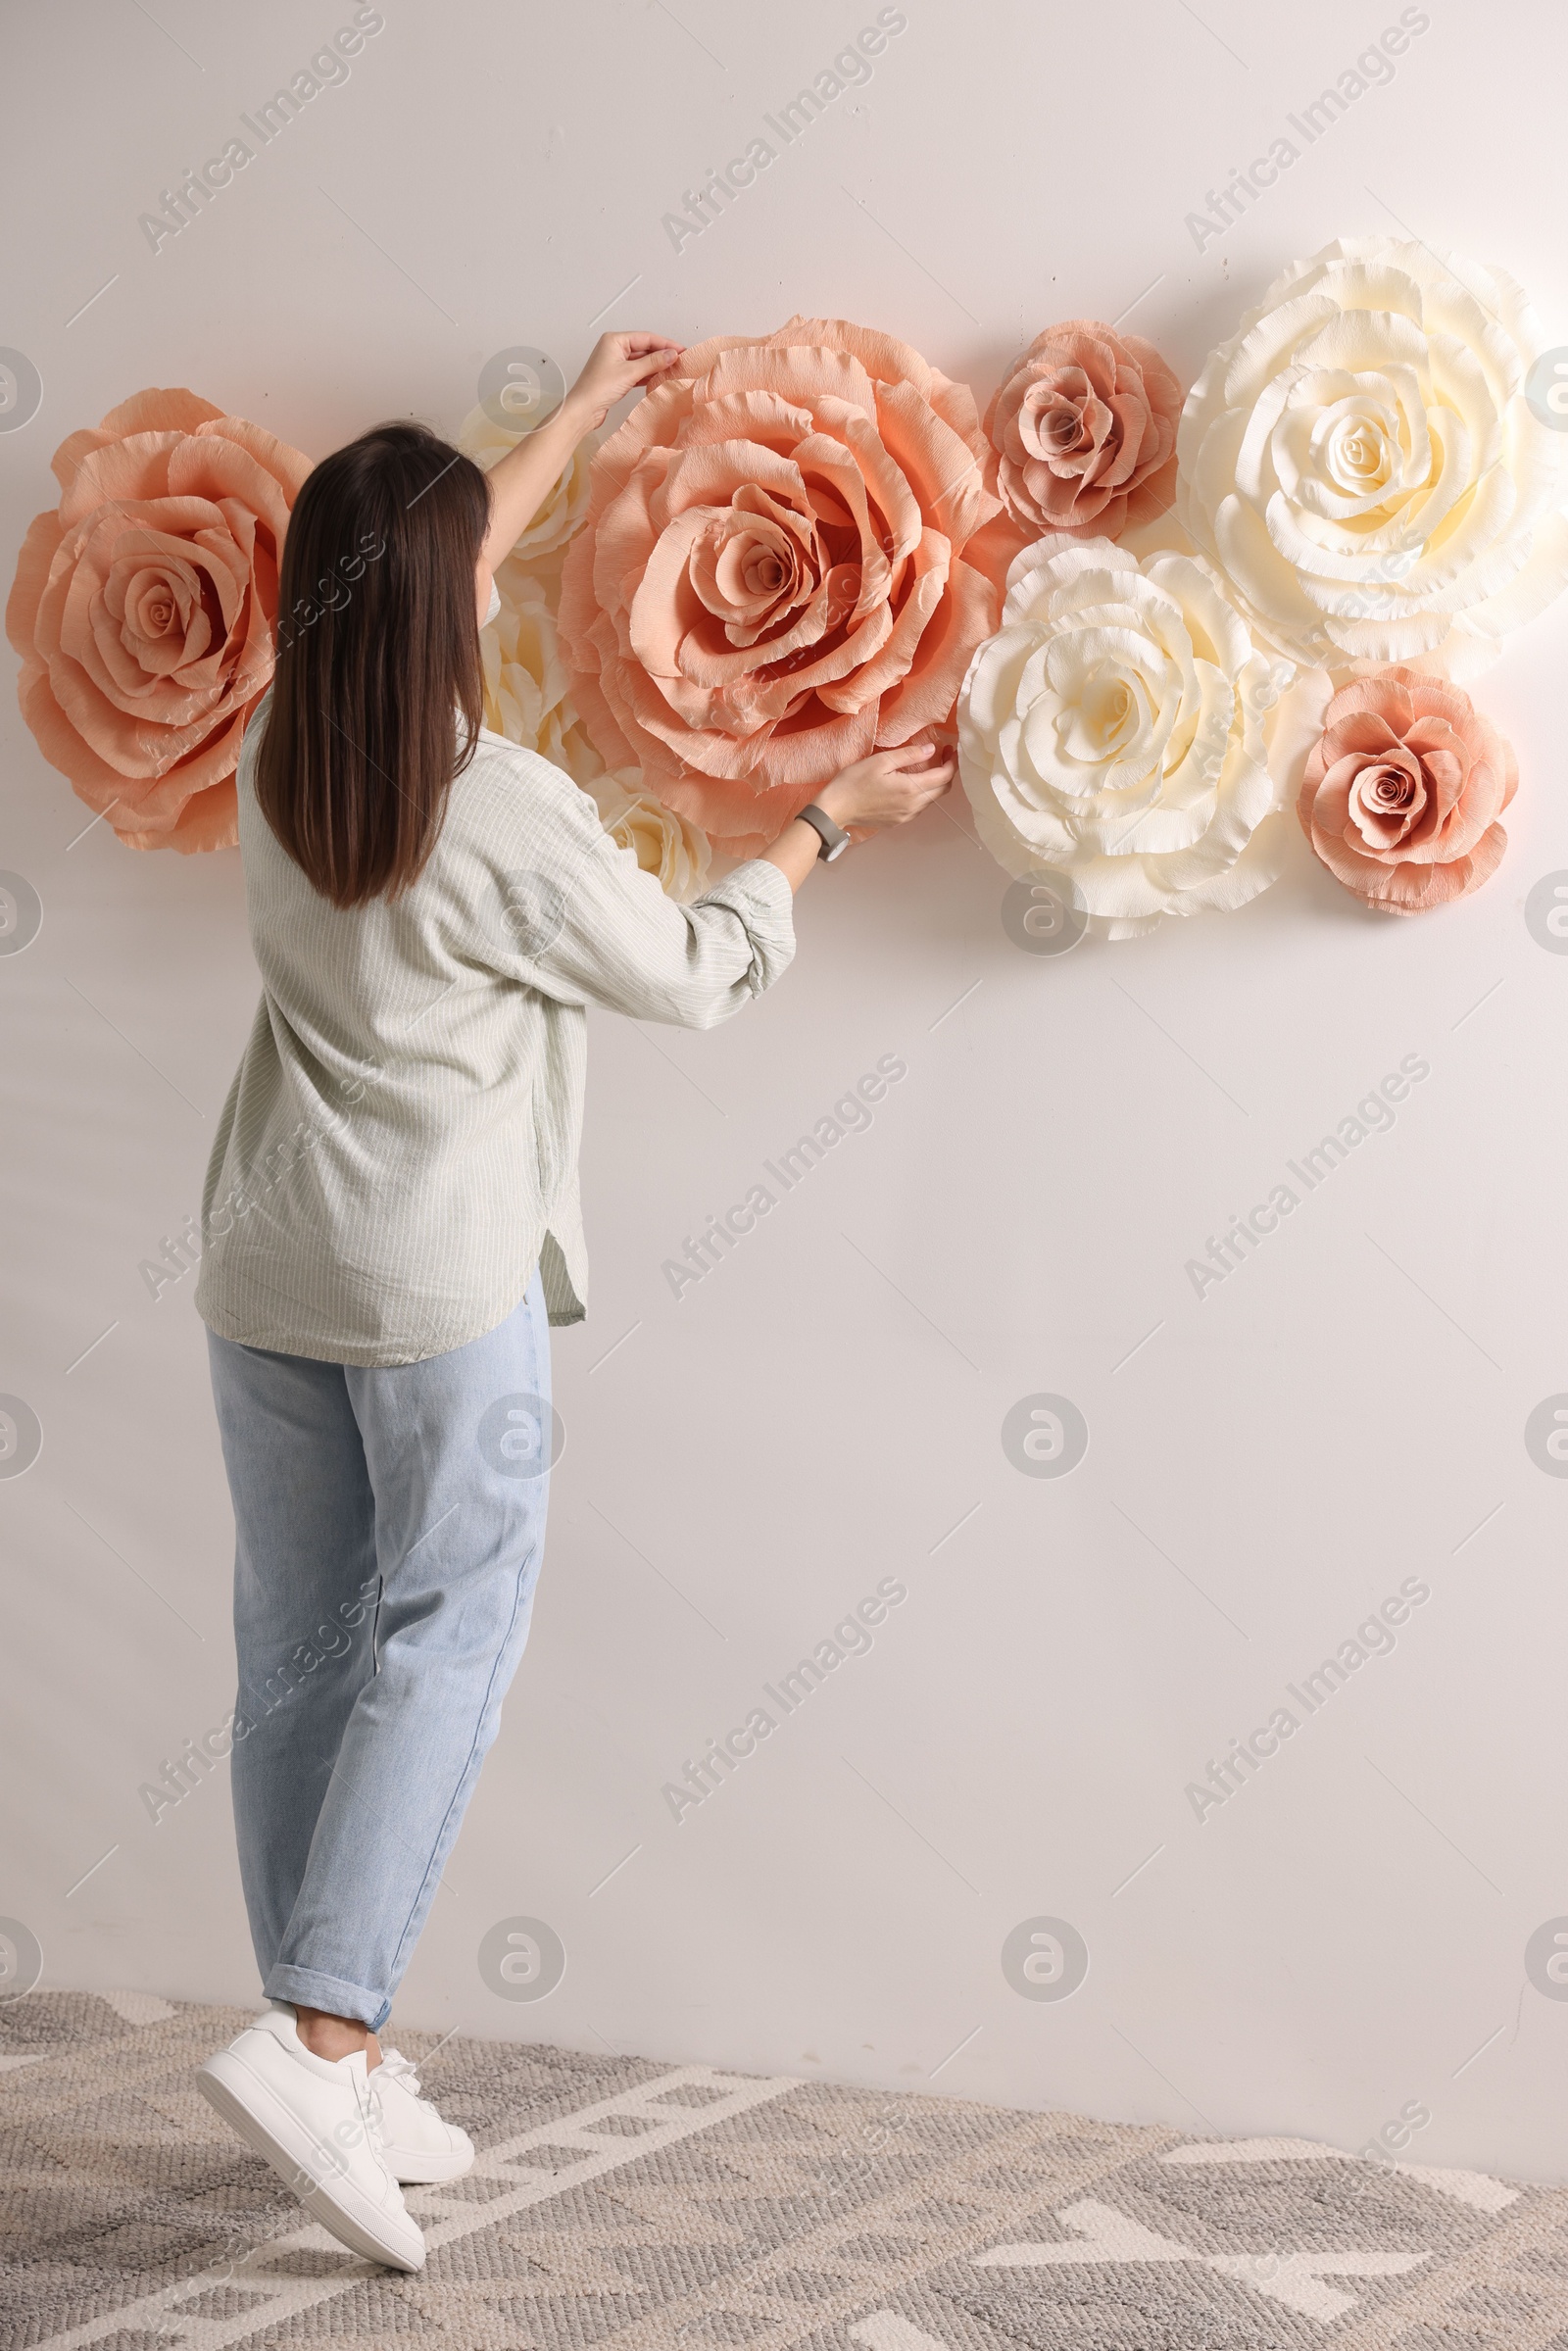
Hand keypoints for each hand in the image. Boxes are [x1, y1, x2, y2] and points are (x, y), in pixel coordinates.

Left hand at [565, 332, 684, 431]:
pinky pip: (637, 371)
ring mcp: (615, 362)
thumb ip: (653, 362)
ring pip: (641, 360)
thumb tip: (671, 354)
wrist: (583, 410)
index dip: (665, 343)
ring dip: (656, 365)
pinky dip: (648, 374)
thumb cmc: (597, 388)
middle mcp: (614, 348)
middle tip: (680, 360)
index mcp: (614, 340)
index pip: (646, 337)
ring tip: (673, 369)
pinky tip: (659, 377)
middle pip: (644, 347)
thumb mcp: (630, 373)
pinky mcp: (616, 376)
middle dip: (662, 354)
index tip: (681, 350)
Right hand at [816, 742, 955, 832]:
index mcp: (910, 789)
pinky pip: (919, 807)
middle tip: (943, 756)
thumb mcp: (880, 761)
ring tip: (929, 767)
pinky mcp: (898, 821)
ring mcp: (906, 816)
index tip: (951, 750)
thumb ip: (909, 755)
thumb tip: (932, 749)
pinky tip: (914, 783)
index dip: (952, 762)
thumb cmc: (853, 782)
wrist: (835, 810)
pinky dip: (923, 793)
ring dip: (935, 784)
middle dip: (947, 772)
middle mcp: (913, 806)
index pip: (944, 777)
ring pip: (931, 800)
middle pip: (942, 790)